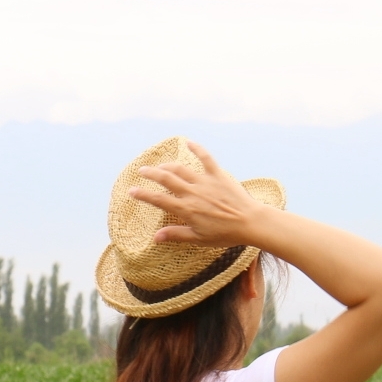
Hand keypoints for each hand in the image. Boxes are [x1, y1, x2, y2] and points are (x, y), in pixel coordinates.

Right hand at [134, 142, 273, 247]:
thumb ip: (176, 235)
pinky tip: (189, 143)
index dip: (143, 195)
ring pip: (180, 168)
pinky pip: (206, 158)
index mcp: (186, 209)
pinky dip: (197, 149)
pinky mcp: (218, 175)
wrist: (249, 222)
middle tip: (142, 170)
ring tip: (160, 165)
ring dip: (167, 165)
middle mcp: (192, 192)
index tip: (132, 191)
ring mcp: (205, 182)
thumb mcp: (198, 239)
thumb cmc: (225, 234)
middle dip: (151, 173)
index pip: (158, 200)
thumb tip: (155, 238)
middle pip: (165, 179)